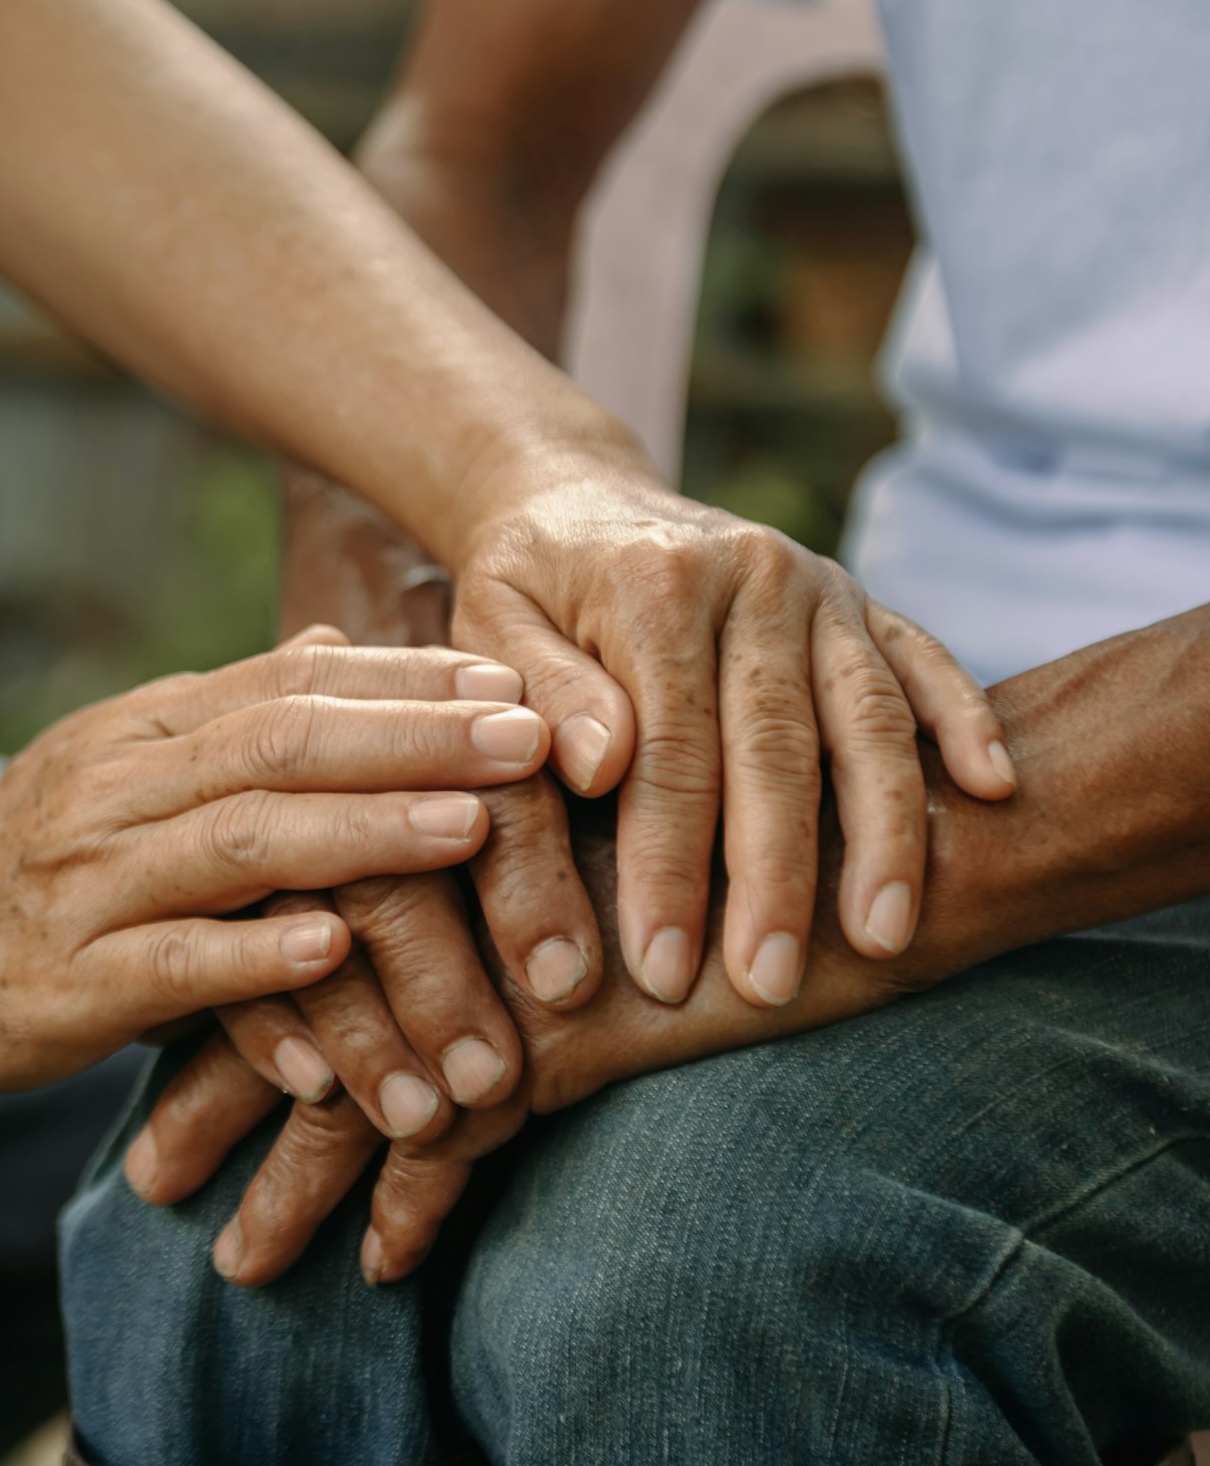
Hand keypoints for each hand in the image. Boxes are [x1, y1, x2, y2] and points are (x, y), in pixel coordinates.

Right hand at [0, 635, 546, 1091]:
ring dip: (362, 833)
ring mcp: (92, 882)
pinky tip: (335, 951)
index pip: (290, 681)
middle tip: (527, 740)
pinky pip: (171, 965)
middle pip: (282, 744)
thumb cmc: (46, 853)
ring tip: (469, 830)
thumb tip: (338, 642)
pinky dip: (255, 958)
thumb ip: (234, 712)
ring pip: (240, 842)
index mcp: (146, 728)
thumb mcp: (128, 760)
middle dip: (415, 738)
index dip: (405, 679)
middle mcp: (120, 787)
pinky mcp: (69, 984)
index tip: (510, 679)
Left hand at [126, 782, 982, 1287]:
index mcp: (452, 791)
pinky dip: (430, 1192)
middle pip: (312, 984)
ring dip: (309, 1172)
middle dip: (229, 1090)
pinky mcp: (590, 1018)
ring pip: (376, 1065)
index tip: (149, 1053)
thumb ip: (488, 774)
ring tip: (234, 1263)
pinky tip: (389, 1265)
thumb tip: (361, 793)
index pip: (307, 884)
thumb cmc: (744, 771)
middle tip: (148, 1183)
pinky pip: (484, 1122)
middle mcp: (471, 867)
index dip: (228, 974)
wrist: (904, 824)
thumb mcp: (602, 759)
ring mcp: (519, 944)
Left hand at [220, 457, 1009, 1181]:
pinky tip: (996, 789)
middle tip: (769, 985)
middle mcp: (752, 573)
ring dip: (885, 828)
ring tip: (884, 937)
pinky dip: (964, 718)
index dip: (670, 863)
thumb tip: (599, 765)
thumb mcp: (490, 622)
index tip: (663, 968)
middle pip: (777, 741)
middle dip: (777, 873)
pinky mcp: (862, 598)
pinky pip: (925, 658)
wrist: (578, 500)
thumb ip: (540, 691)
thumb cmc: (525, 587)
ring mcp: (819, 586)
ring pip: (867, 713)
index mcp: (657, 582)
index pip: (671, 745)